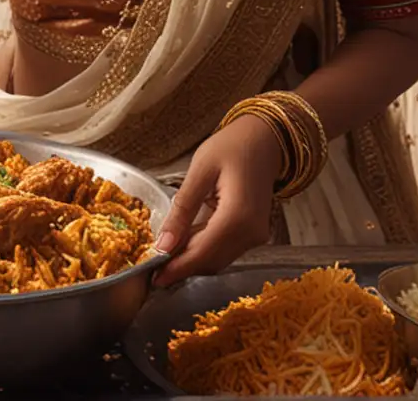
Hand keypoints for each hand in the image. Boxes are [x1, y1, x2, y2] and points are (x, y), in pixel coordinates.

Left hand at [151, 112, 282, 286]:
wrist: (265, 140)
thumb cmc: (232, 147)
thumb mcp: (200, 171)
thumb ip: (182, 209)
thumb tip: (163, 245)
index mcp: (238, 215)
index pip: (202, 253)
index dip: (176, 268)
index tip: (153, 277)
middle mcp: (251, 232)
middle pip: (210, 261)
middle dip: (181, 267)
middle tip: (152, 267)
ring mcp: (256, 235)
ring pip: (218, 259)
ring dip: (191, 260)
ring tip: (164, 254)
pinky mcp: (254, 234)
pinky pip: (226, 250)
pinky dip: (204, 250)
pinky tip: (185, 241)